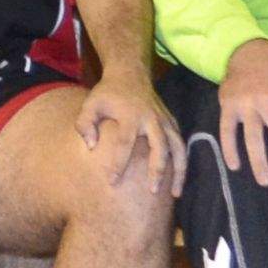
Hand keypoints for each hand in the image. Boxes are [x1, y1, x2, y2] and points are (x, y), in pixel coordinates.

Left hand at [76, 73, 182, 194]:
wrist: (130, 74)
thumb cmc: (107, 94)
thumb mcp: (90, 104)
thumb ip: (84, 124)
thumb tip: (90, 146)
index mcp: (130, 115)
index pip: (124, 143)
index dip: (118, 163)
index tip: (112, 182)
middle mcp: (151, 118)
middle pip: (159, 148)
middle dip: (157, 171)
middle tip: (152, 192)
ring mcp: (165, 120)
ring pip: (178, 148)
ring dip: (179, 171)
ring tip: (175, 194)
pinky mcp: (172, 122)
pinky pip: (181, 144)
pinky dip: (183, 162)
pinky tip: (178, 180)